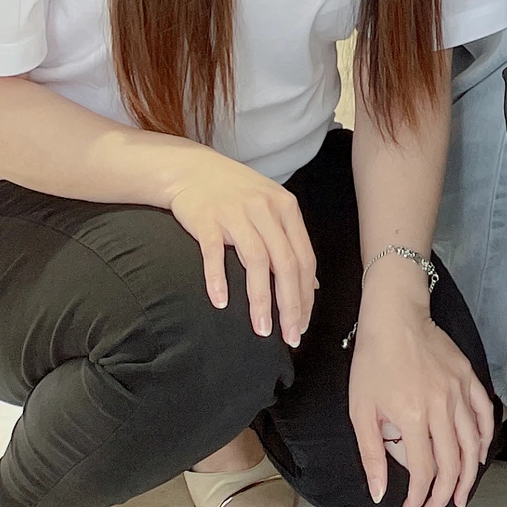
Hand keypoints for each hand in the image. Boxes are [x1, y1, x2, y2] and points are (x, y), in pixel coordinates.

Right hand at [164, 143, 317, 345]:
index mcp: (286, 208)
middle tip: (290, 336)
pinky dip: (218, 279)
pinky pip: (214, 253)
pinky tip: (220, 304)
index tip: (304, 324)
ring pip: (256, 261)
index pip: (304, 258)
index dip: (306, 295)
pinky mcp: (208, 219)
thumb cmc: (235, 194)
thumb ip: (290, 242)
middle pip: (286, 263)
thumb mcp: (271, 209)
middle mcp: (265, 209)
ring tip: (261, 330)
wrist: (193, 169)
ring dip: (260, 300)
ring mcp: (236, 213)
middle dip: (290, 304)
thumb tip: (312, 283)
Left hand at [348, 264, 494, 506]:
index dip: (419, 495)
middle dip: (446, 491)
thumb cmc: (374, 359)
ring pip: (473, 441)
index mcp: (413, 416)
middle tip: (439, 504)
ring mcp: (457, 389)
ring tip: (463, 491)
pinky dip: (485, 435)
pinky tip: (480, 451)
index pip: (423, 470)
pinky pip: (484, 411)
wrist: (394, 316)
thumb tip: (379, 491)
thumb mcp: (361, 410)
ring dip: (470, 472)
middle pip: (452, 461)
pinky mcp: (466, 375)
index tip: (413, 505)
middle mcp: (440, 405)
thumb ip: (371, 454)